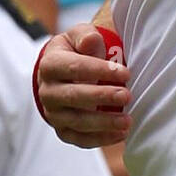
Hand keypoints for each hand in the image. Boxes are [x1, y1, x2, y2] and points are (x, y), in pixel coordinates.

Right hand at [36, 26, 131, 148]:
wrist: (63, 73)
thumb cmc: (75, 51)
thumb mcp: (79, 36)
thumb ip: (86, 36)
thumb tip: (91, 41)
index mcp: (50, 65)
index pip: (74, 68)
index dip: (100, 70)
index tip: (125, 73)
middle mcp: (47, 91)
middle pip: (74, 96)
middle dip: (102, 97)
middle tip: (127, 96)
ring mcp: (53, 113)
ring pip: (77, 121)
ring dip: (104, 122)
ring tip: (127, 120)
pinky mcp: (62, 130)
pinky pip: (79, 139)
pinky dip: (100, 139)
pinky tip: (120, 134)